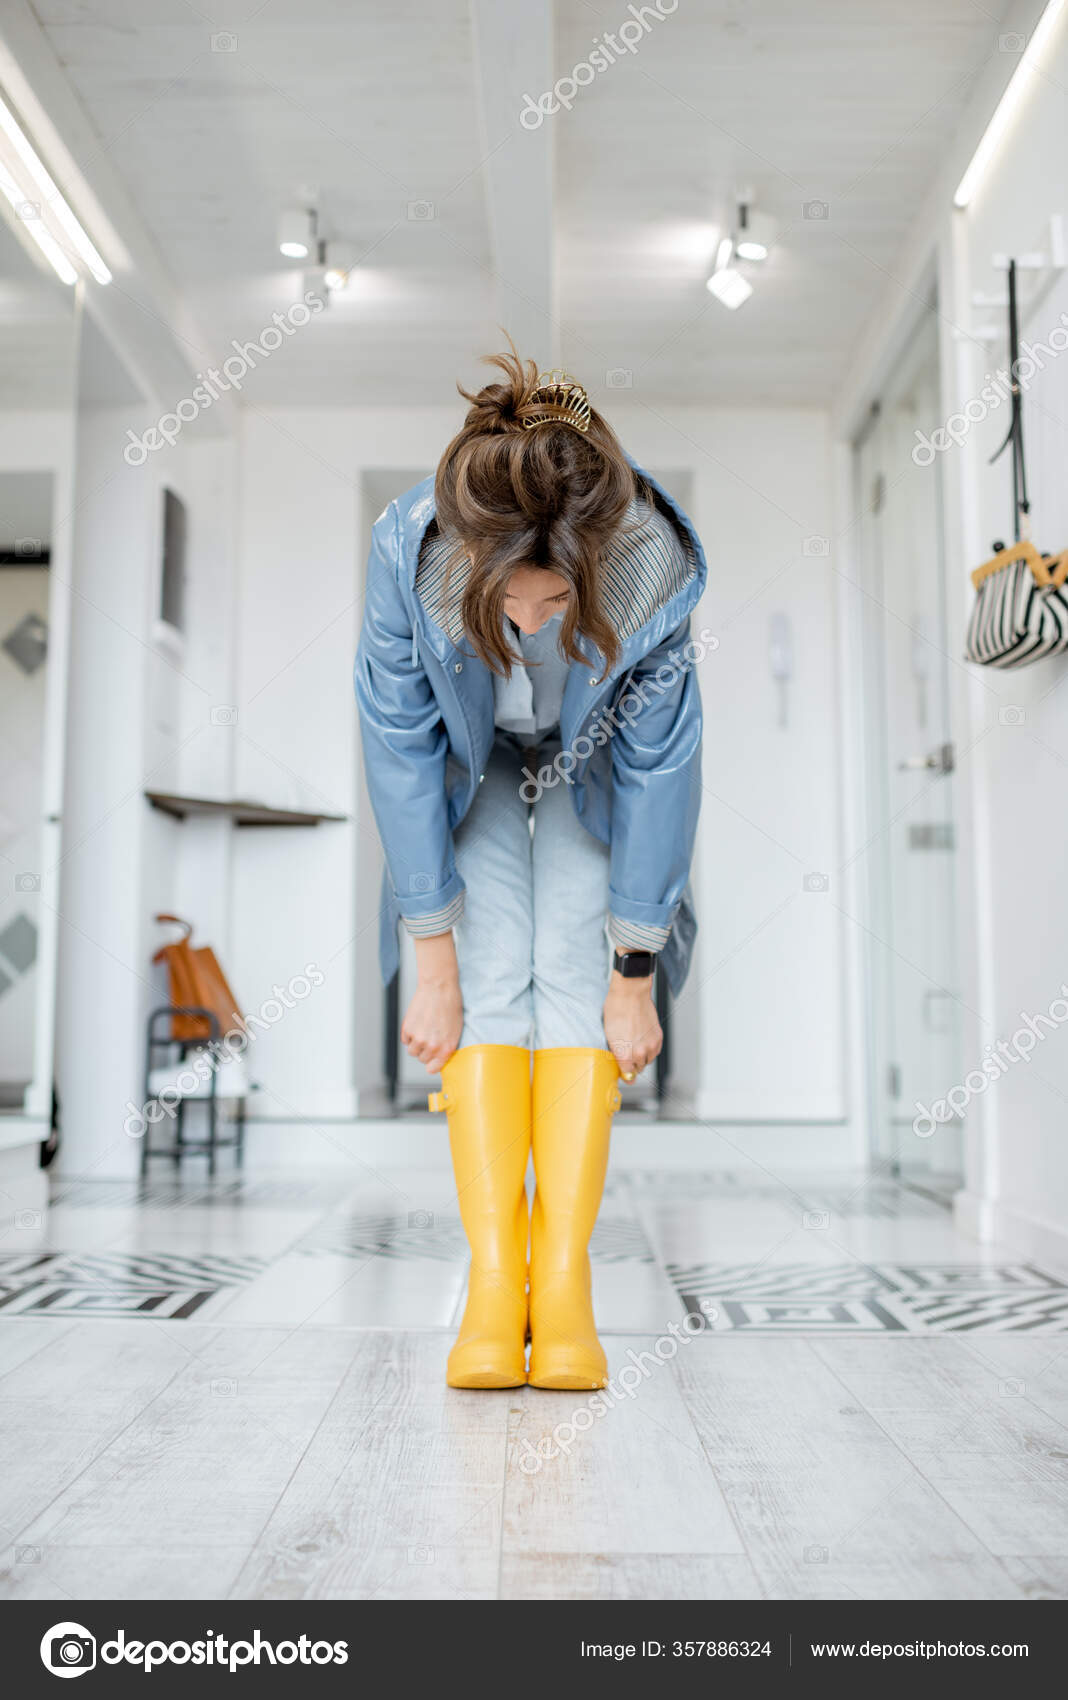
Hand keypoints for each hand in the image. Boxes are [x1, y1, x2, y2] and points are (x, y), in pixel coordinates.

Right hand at [402, 933, 462, 1073]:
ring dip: (415, 1043)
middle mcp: (432, 1046)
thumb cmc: (451, 1006)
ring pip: (412, 1051)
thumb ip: (446, 1046)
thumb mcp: (456, 1030)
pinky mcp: (408, 1029)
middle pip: (422, 1059)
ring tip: (424, 1029)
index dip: (431, 1064)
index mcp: (446, 1048)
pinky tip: (418, 1022)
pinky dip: (409, 1034)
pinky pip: (405, 1040)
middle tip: (430, 1035)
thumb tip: (438, 1058)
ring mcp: (419, 1039)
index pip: (433, 1069)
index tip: (431, 1059)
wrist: (439, 987)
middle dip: (425, 1050)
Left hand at [603, 971, 661, 1080]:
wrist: (630, 993)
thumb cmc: (616, 1010)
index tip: (623, 1071)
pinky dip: (650, 1048)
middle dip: (632, 1063)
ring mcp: (650, 1046)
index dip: (624, 1073)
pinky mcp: (658, 1038)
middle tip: (627, 1051)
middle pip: (638, 1069)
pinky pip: (655, 1051)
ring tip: (635, 1042)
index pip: (628, 1075)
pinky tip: (642, 1038)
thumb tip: (622, 1065)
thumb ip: (616, 1054)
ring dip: (642, 1056)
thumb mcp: (609, 1035)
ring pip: (648, 1060)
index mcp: (624, 1054)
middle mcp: (639, 1053)